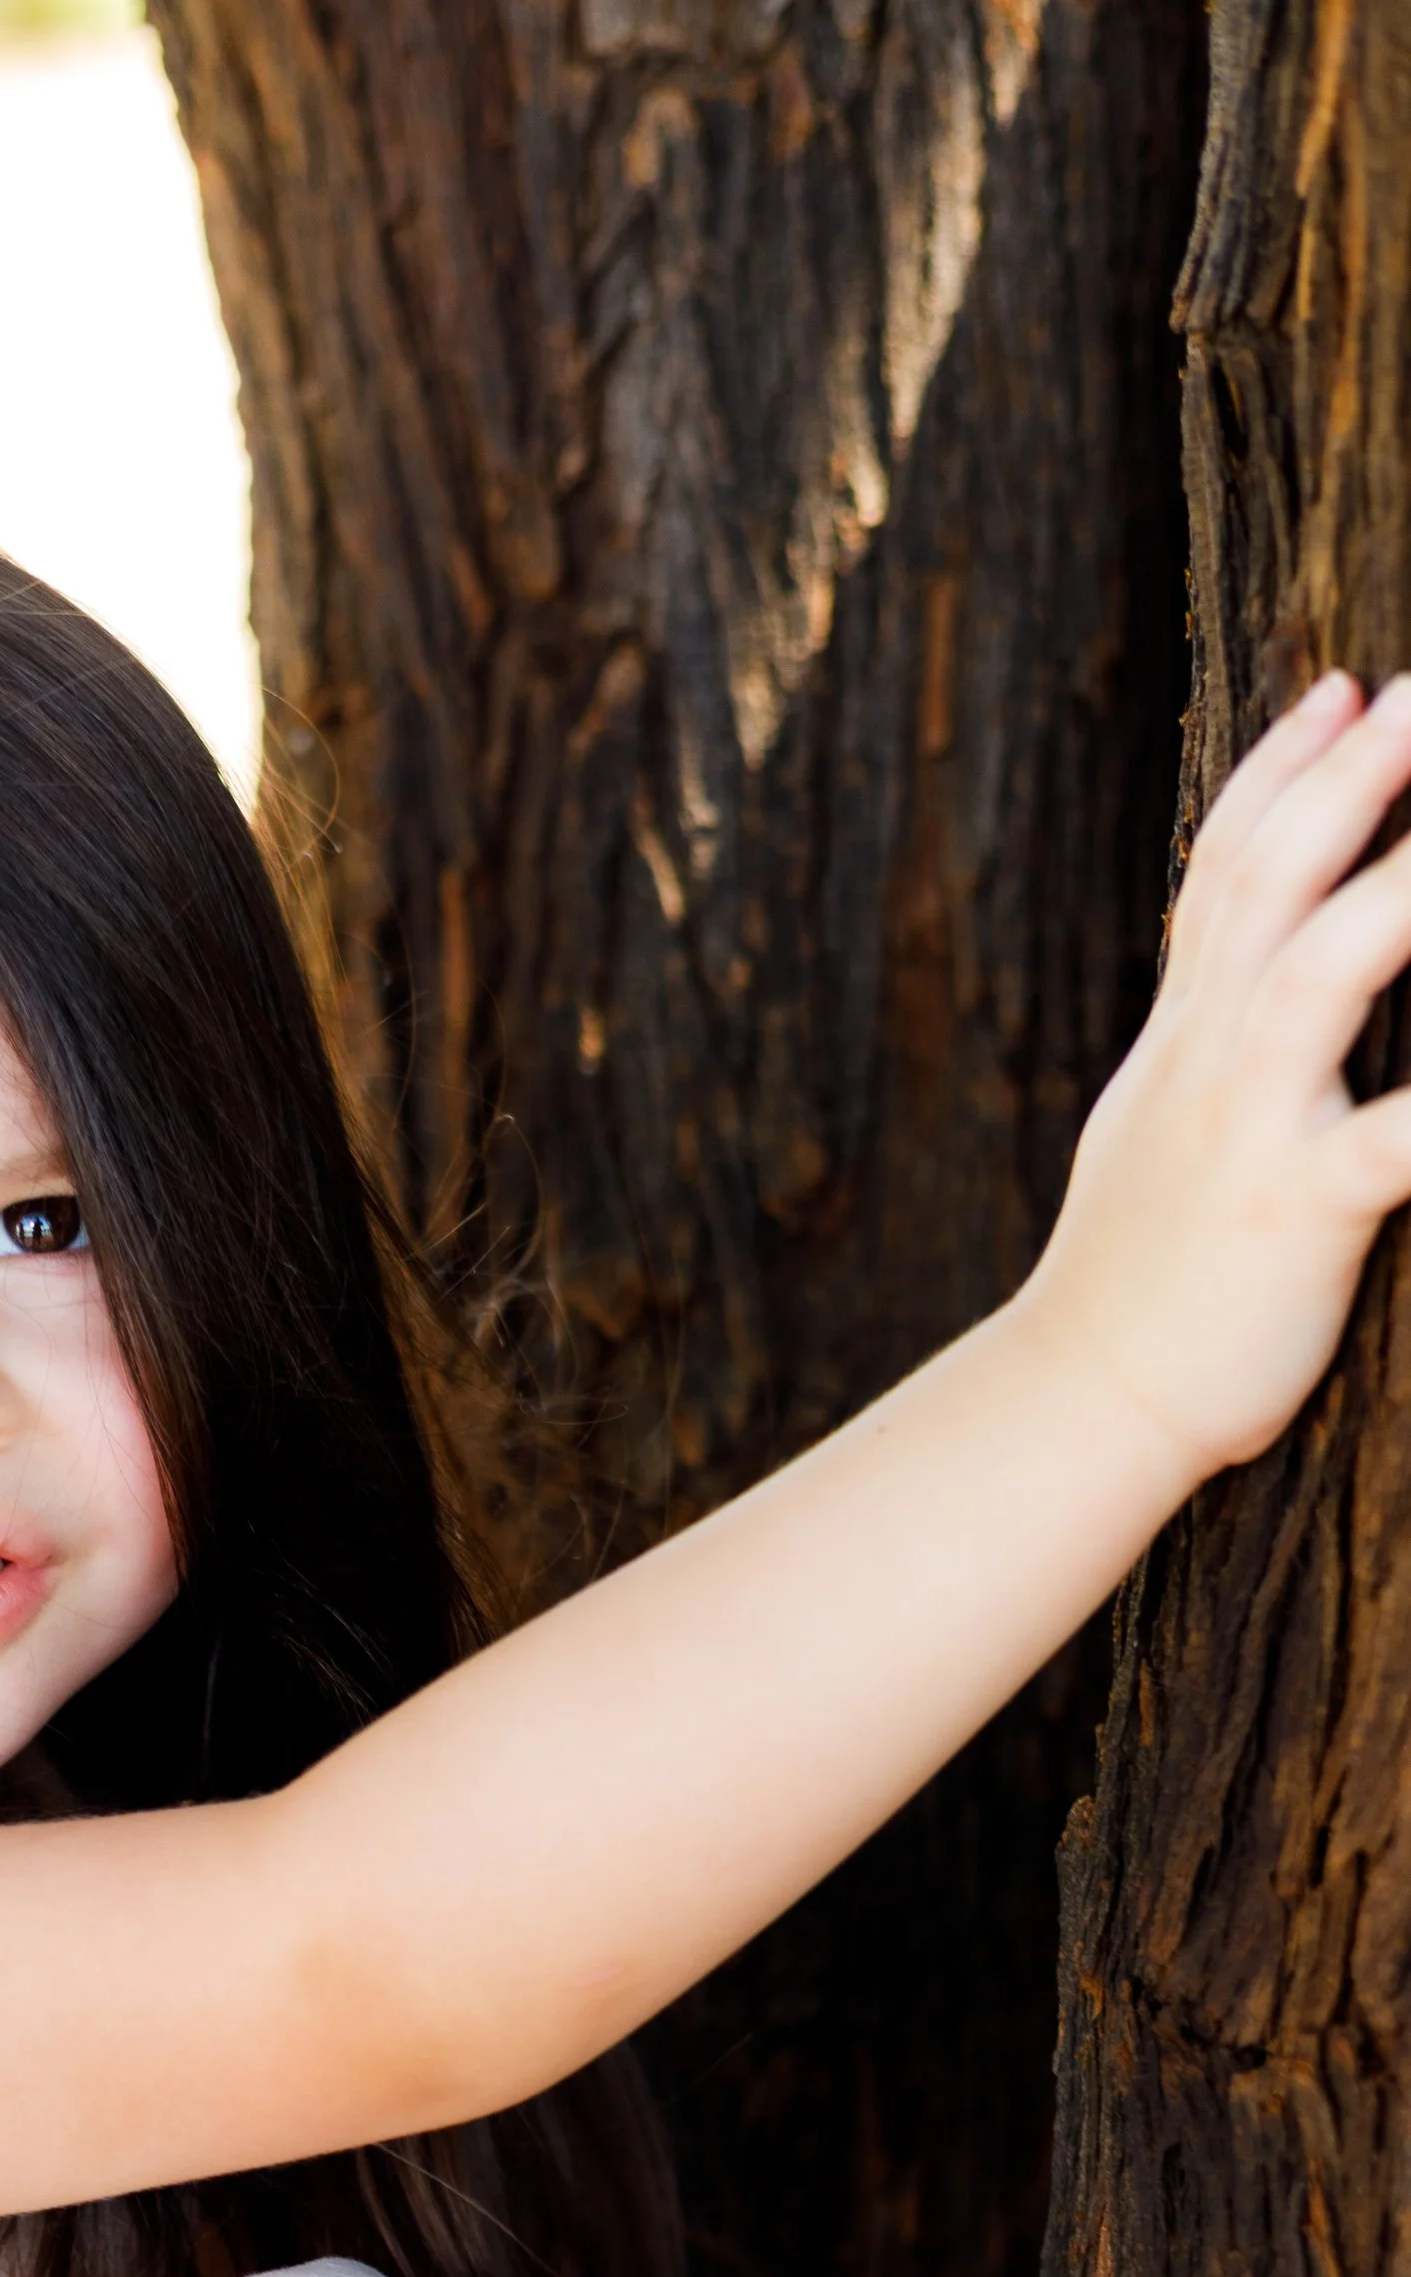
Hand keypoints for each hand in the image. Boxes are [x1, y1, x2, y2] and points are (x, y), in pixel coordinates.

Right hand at [1021, 670, 1410, 1482]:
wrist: (1081, 1405)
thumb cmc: (1136, 1288)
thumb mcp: (1156, 1134)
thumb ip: (1204, 1050)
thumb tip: (1234, 991)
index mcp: (1183, 1044)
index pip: (1223, 873)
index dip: (1281, 770)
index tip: (1344, 687)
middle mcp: (1209, 1064)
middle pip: (1271, 885)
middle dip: (1347, 777)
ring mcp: (1247, 1132)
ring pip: (1321, 971)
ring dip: (1396, 882)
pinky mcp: (1295, 1212)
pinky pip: (1395, 1141)